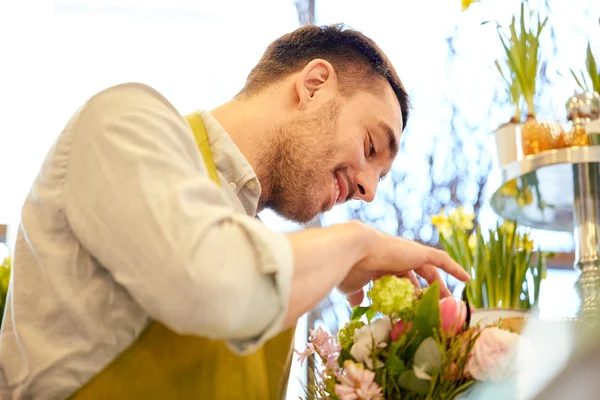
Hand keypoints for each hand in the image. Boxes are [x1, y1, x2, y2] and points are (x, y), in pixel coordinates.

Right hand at [337, 225, 469, 305]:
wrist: (352, 249)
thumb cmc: (348, 268)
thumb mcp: (352, 286)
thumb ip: (356, 294)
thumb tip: (356, 304)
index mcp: (379, 264)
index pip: (396, 280)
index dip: (404, 293)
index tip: (410, 306)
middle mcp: (394, 256)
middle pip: (415, 275)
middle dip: (423, 291)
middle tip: (433, 307)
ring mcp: (407, 253)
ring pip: (430, 270)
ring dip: (439, 286)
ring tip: (449, 302)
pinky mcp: (418, 252)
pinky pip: (441, 259)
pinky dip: (453, 268)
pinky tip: (466, 279)